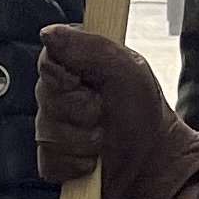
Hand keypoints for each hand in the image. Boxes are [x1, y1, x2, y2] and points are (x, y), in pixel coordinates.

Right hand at [37, 24, 198, 198]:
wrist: (155, 165)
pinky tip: (92, 160)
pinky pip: (48, 160)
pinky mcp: (54, 160)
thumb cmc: (145, 115)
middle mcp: (62, 94)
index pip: (47, 59)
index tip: (86, 83)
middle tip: (104, 113)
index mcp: (78, 66)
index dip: (64, 76)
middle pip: (44, 96)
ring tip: (103, 139)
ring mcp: (55, 128)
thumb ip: (90, 47)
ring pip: (46, 131)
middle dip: (80, 109)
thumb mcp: (128, 70)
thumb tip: (50, 34)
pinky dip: (74, 163)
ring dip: (81, 139)